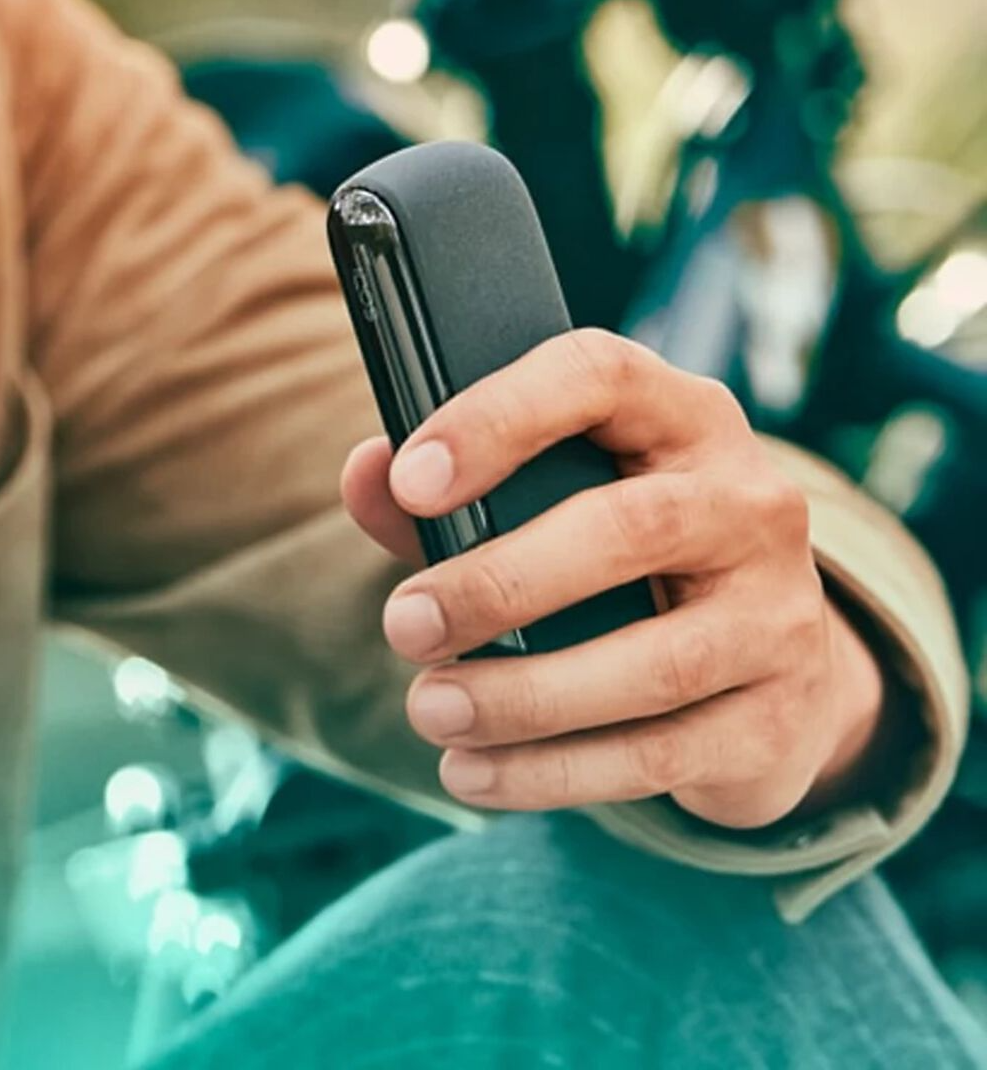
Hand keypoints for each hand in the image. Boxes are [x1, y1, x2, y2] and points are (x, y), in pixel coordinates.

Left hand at [341, 328, 886, 829]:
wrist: (767, 667)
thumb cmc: (621, 561)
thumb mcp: (547, 501)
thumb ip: (452, 490)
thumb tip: (368, 474)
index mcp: (681, 417)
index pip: (599, 377)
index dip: (498, 419)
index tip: (410, 482)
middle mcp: (750, 500)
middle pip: (628, 529)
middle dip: (498, 583)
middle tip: (404, 625)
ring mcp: (780, 611)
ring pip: (652, 662)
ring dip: (521, 696)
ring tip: (429, 708)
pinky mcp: (778, 717)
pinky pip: (662, 754)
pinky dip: (555, 772)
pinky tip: (474, 772)